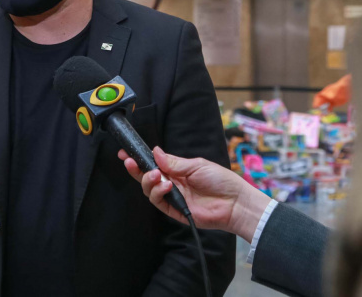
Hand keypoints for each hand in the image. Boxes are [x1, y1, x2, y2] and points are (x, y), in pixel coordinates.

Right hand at [118, 147, 270, 241]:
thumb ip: (173, 162)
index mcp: (177, 171)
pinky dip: (158, 192)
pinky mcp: (175, 211)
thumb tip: (155, 151)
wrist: (235, 203)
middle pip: (146, 177)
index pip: (153, 164)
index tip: (126, 152)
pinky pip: (158, 202)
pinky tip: (167, 186)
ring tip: (157, 175)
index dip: (139, 159)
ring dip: (148, 181)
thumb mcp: (196, 165)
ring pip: (149, 190)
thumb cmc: (220, 181)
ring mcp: (172, 197)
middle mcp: (172, 183)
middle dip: (135, 169)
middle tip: (129, 162)